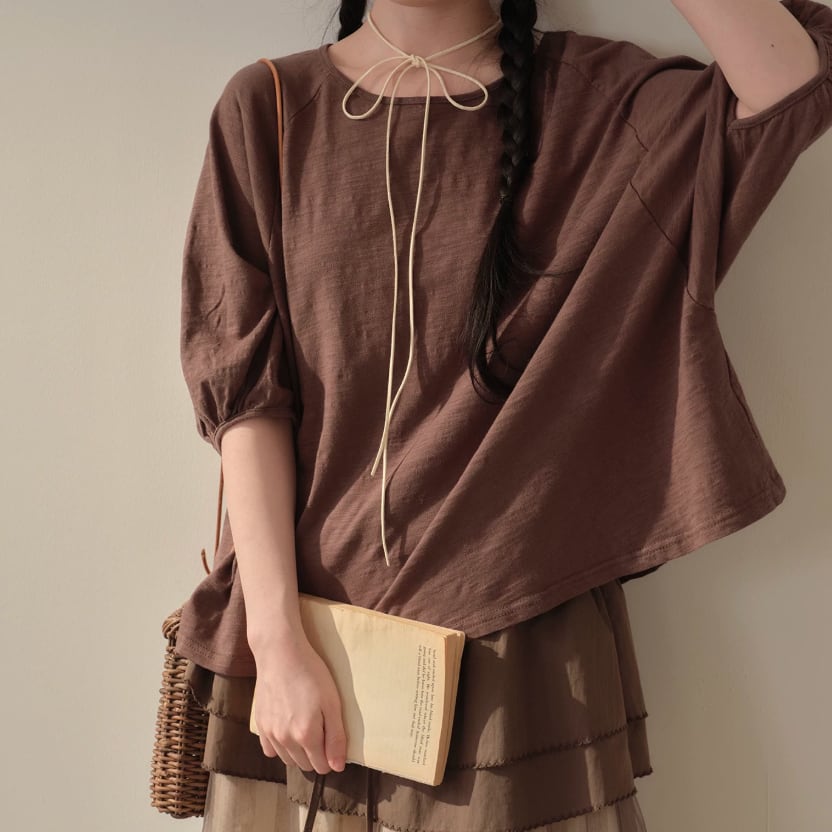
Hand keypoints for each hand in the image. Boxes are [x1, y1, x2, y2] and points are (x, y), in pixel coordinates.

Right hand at [251, 634, 347, 774]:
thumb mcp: (332, 702)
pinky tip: (287, 728)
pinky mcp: (260, 725)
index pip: (321, 766)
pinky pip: (270, 749)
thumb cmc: (311, 673)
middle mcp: (285, 740)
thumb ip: (336, 737)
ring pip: (287, 759)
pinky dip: (280, 746)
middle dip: (315, 755)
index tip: (333, 740)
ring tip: (305, 727)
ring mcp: (270, 733)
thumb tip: (337, 767)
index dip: (330, 757)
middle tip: (321, 730)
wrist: (280, 653)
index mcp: (306, 736)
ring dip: (298, 752)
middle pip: (304, 765)